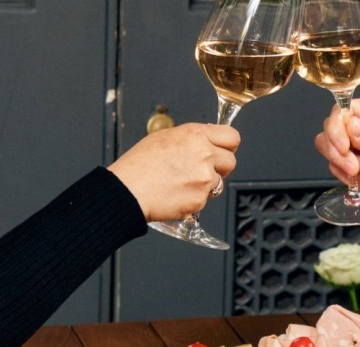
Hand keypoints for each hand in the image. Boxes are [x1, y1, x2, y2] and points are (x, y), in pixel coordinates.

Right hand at [108, 123, 239, 221]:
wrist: (127, 190)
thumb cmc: (139, 165)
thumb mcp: (164, 137)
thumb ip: (192, 138)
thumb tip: (207, 141)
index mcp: (195, 135)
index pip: (232, 137)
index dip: (228, 145)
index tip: (224, 150)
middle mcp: (204, 154)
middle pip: (230, 161)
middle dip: (220, 167)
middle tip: (202, 170)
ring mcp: (204, 178)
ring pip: (219, 182)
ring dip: (206, 184)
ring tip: (182, 182)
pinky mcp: (200, 199)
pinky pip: (205, 199)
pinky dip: (194, 199)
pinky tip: (176, 193)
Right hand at [314, 95, 359, 225]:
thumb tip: (348, 125)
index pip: (342, 111)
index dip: (337, 130)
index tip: (343, 148)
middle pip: (330, 130)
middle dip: (339, 153)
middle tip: (356, 168)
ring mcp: (357, 141)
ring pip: (330, 149)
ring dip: (344, 166)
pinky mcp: (354, 158)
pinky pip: (336, 166)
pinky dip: (348, 177)